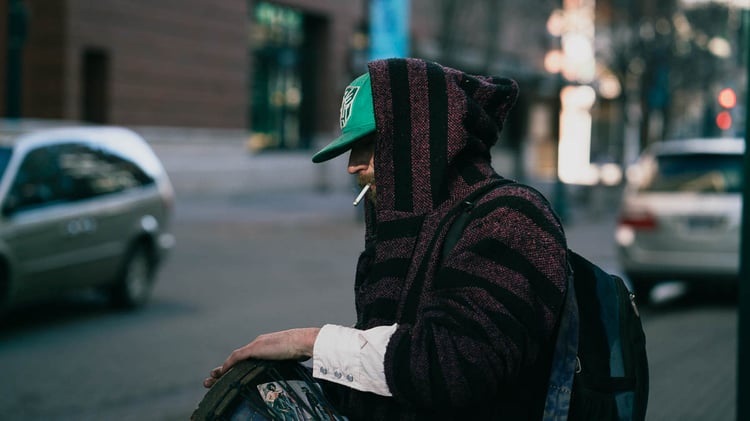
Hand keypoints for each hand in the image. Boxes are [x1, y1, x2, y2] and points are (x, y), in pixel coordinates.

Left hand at [203, 327, 319, 387]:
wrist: (305, 341)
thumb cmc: (304, 348)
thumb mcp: (293, 356)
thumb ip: (288, 360)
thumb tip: (293, 366)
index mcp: (267, 346)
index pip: (247, 357)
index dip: (236, 367)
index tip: (230, 374)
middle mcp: (259, 344)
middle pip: (237, 358)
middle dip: (224, 369)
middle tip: (212, 378)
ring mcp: (256, 345)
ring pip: (233, 359)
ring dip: (221, 370)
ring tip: (210, 379)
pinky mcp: (255, 348)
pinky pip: (236, 358)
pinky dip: (227, 366)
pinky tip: (220, 373)